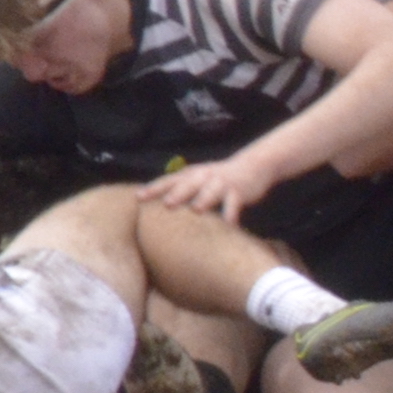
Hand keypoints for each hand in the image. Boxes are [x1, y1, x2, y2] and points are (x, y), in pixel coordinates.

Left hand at [139, 156, 273, 223]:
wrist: (253, 165)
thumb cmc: (218, 179)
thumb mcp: (198, 180)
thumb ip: (180, 191)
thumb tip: (157, 209)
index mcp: (191, 175)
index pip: (169, 180)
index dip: (154, 188)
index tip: (139, 197)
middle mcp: (204, 177)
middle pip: (188, 184)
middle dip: (178, 193)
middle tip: (167, 203)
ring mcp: (221, 183)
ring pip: (212, 191)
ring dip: (204, 199)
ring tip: (197, 209)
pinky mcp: (238, 191)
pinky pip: (234, 205)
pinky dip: (231, 216)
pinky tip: (229, 227)